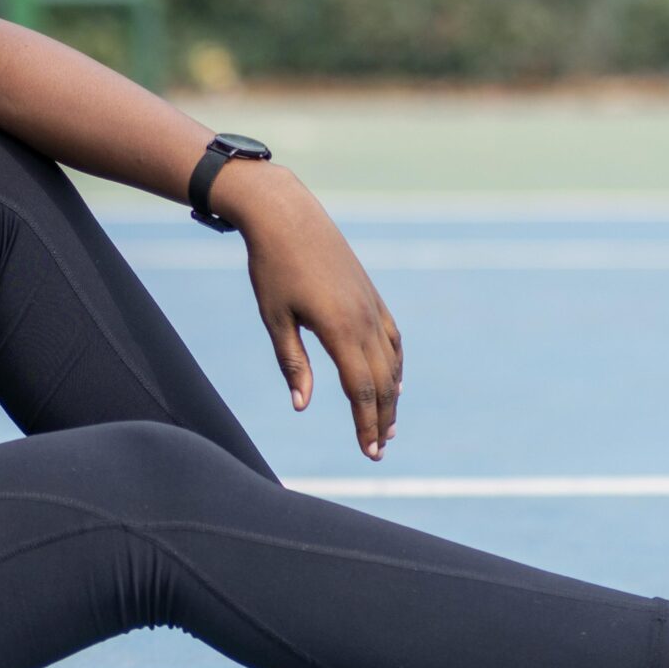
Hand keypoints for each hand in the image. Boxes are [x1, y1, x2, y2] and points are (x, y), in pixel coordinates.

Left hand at [234, 169, 403, 459]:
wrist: (287, 215)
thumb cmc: (272, 267)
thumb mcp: (275, 318)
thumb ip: (292, 363)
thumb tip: (301, 406)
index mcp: (339, 328)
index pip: (361, 389)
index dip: (365, 423)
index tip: (368, 452)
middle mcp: (364, 319)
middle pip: (382, 382)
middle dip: (381, 419)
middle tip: (378, 451)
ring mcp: (372, 305)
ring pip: (391, 362)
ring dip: (392, 396)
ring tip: (388, 426)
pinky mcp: (371, 295)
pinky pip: (392, 338)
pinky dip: (396, 364)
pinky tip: (395, 381)